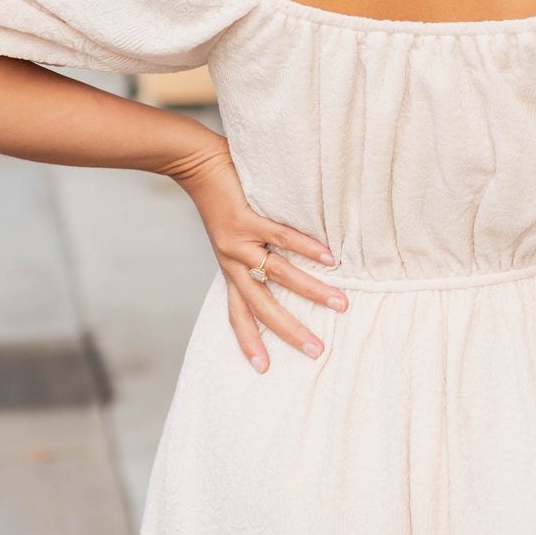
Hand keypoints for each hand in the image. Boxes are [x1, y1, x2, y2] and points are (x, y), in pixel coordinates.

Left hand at [177, 143, 346, 371]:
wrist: (195, 165)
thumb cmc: (220, 200)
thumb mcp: (231, 237)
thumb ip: (253, 255)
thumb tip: (285, 270)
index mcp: (230, 270)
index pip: (238, 315)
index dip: (249, 342)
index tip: (263, 369)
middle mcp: (233, 262)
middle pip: (262, 306)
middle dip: (290, 331)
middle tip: (317, 351)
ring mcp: (239, 242)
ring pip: (278, 274)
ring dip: (311, 291)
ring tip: (340, 304)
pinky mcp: (246, 218)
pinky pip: (280, 236)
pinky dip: (306, 248)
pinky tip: (329, 258)